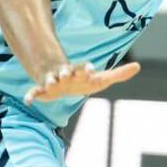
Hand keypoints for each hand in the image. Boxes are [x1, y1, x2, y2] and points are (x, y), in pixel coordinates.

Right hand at [24, 61, 140, 104]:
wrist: (62, 80)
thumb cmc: (84, 80)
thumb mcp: (101, 79)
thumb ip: (119, 74)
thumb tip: (138, 66)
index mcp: (80, 71)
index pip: (85, 68)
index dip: (87, 69)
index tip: (91, 69)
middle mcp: (66, 74)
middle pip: (66, 71)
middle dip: (66, 72)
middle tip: (66, 73)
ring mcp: (54, 81)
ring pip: (50, 79)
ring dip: (50, 80)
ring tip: (51, 83)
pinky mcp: (43, 90)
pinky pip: (35, 91)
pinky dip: (31, 95)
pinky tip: (28, 100)